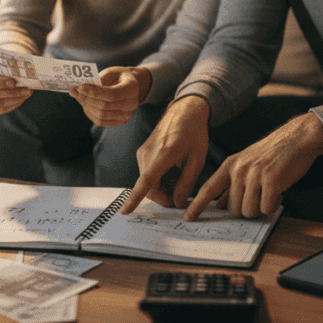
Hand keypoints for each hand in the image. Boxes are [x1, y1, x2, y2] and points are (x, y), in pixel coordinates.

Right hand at [0, 58, 33, 114]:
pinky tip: (21, 99)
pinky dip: (12, 105)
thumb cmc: (1, 62)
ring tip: (27, 93)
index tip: (13, 82)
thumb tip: (23, 66)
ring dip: (14, 99)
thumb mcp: (3, 58)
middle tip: (27, 90)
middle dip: (10, 92)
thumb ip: (10, 61)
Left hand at [70, 66, 150, 126]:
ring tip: (79, 96)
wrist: (131, 86)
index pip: (111, 94)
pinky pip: (101, 121)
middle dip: (86, 98)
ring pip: (101, 116)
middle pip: (104, 106)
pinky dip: (90, 113)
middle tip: (74, 91)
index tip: (79, 87)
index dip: (94, 92)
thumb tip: (78, 89)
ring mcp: (127, 115)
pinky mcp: (120, 121)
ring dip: (87, 106)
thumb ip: (98, 80)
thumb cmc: (118, 77)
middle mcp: (132, 103)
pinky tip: (86, 104)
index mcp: (131, 88)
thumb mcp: (111, 72)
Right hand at [122, 96, 210, 213]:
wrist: (184, 111)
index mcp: (164, 152)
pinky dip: (158, 181)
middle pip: (149, 187)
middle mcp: (148, 152)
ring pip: (147, 183)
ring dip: (162, 189)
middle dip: (164, 197)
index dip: (135, 197)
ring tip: (180, 183)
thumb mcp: (197, 159)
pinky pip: (147, 174)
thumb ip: (187, 183)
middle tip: (182, 197)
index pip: (146, 180)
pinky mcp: (142, 153)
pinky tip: (172, 176)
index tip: (125, 211)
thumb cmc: (193, 133)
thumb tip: (177, 202)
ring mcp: (142, 152)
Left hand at [184, 112, 322, 220]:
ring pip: (249, 211)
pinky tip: (279, 192)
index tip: (188, 217)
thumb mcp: (247, 163)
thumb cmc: (273, 154)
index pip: (208, 189)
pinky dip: (274, 205)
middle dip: (247, 210)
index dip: (197, 205)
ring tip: (269, 193)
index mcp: (230, 164)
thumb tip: (221, 204)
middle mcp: (239, 169)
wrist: (297, 138)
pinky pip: (266, 208)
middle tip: (260, 198)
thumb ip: (233, 182)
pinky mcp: (271, 180)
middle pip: (233, 209)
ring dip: (261, 208)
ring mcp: (254, 174)